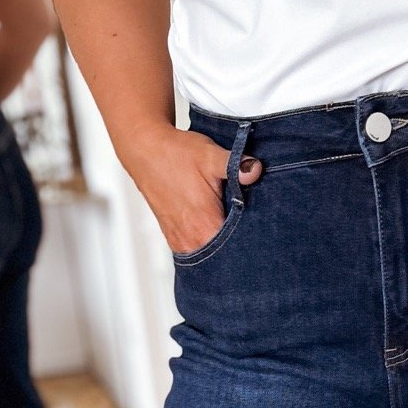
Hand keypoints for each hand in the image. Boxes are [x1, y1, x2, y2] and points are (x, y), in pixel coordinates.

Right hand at [118, 122, 262, 254]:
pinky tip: (217, 230)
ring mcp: (181, 242)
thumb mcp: (210, 156)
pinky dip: (209, 244)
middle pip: (227, 257)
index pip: (239, 251)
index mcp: (206, 226)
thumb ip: (236, 165)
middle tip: (252, 231)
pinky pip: (198, 250)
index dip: (254, 244)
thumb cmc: (176, 154)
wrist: (145, 150)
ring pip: (212, 256)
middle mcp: (193, 241)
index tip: (262, 235)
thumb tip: (255, 170)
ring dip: (223, 246)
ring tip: (234, 231)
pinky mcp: (174, 239)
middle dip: (240, 247)